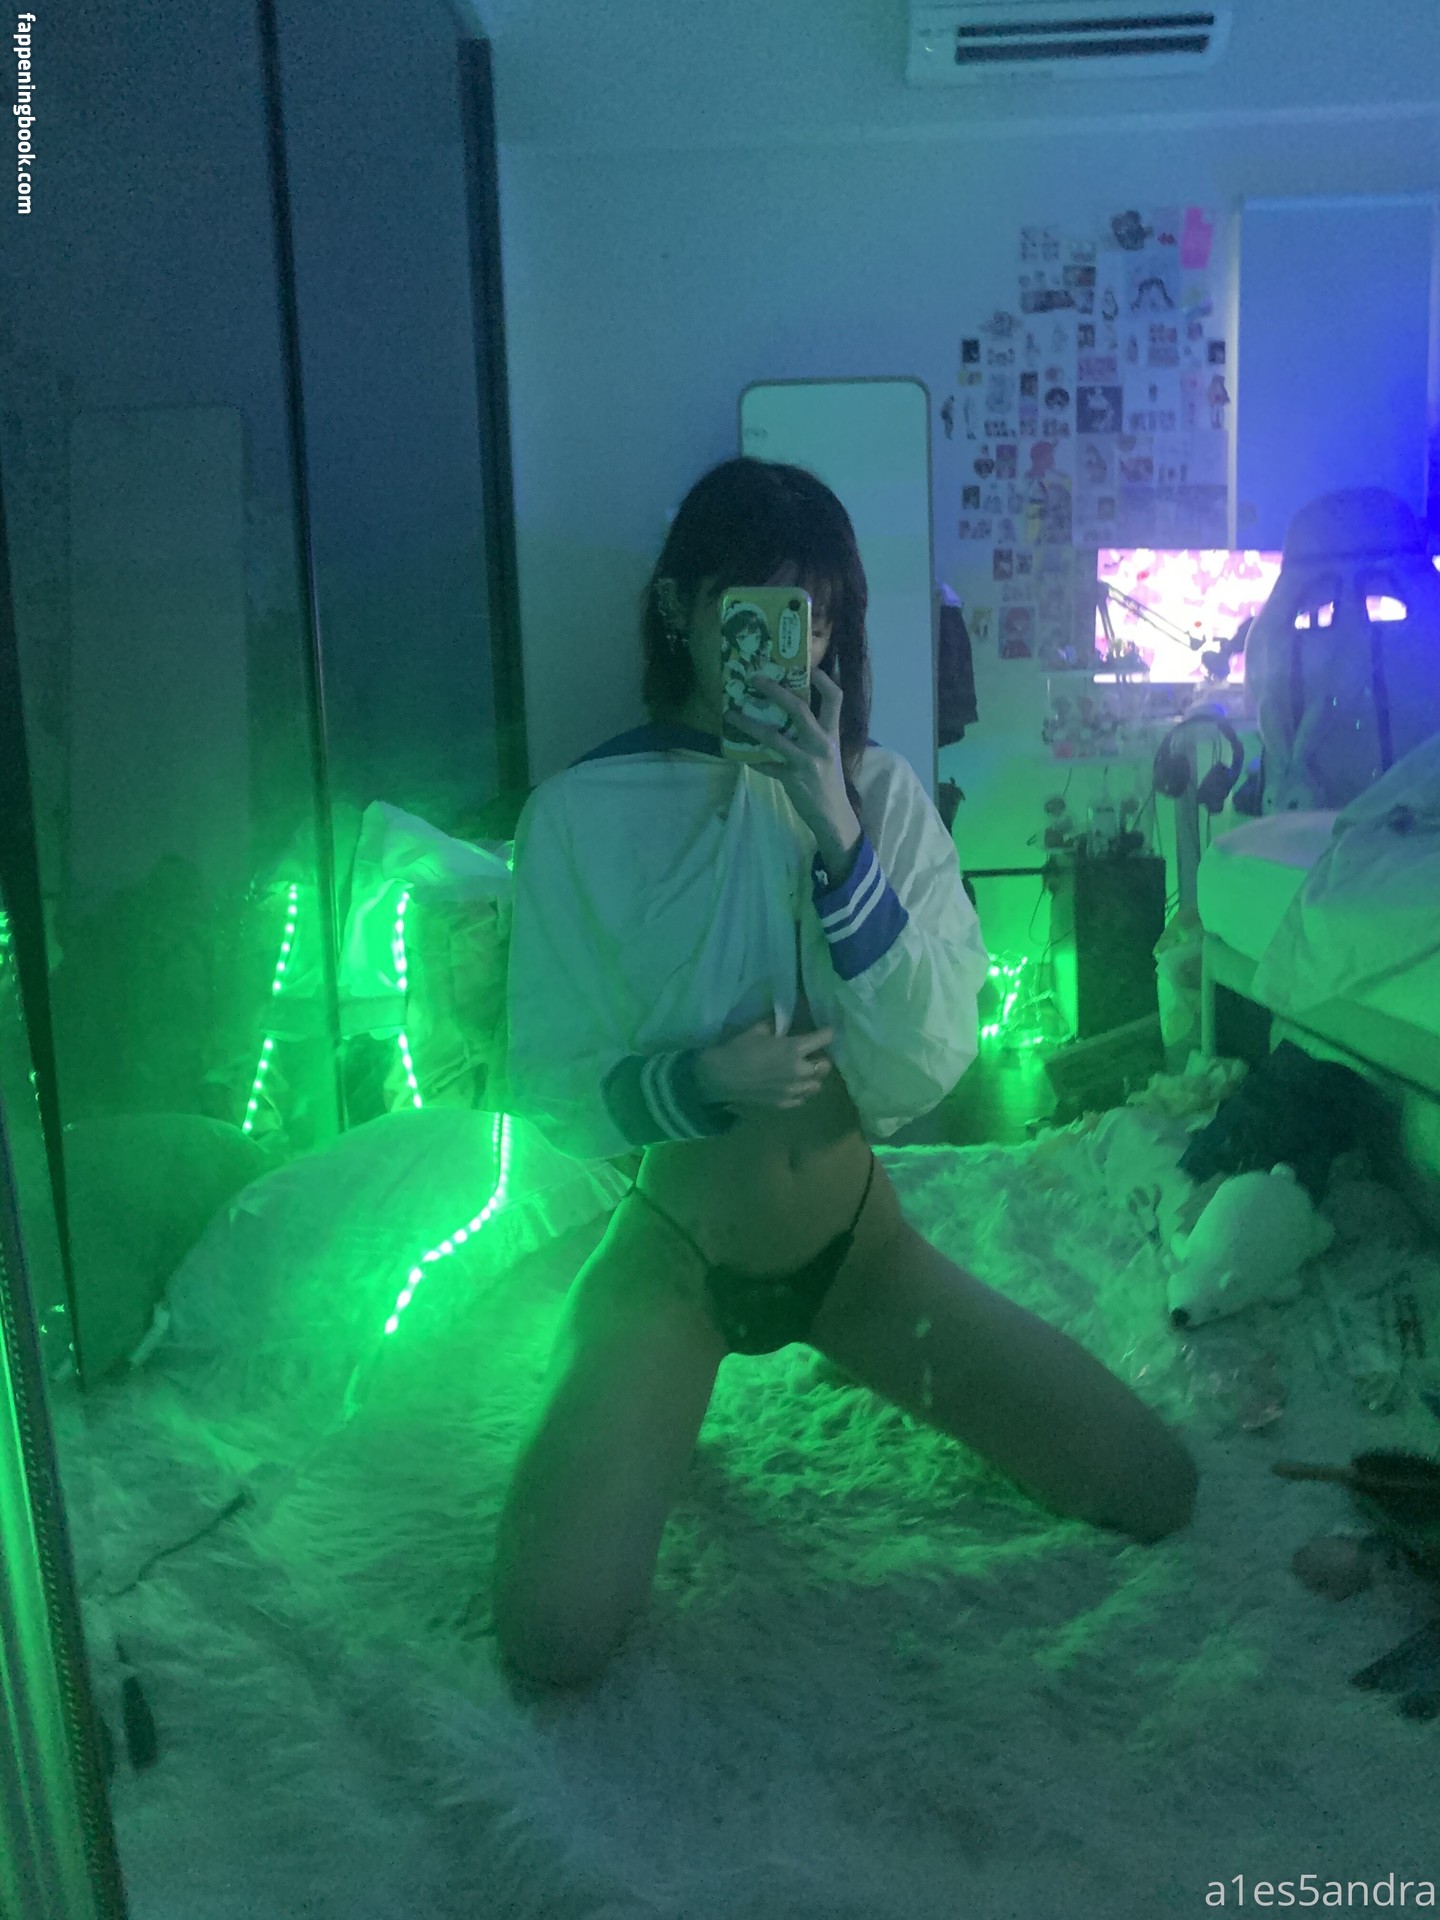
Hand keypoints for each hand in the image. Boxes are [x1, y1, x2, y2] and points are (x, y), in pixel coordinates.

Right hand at [694, 1018, 834, 1111]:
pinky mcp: (783, 1103)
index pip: (824, 1038)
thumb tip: (783, 1024)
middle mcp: (799, 1070)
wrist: (719, 1077)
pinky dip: (800, 1091)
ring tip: (802, 1071)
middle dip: (821, 1058)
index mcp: (794, 1048)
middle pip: (825, 1065)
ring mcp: (792, 1090)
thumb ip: (776, 1027)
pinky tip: (791, 1085)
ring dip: (812, 1076)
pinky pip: (801, 1099)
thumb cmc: (737, 1049)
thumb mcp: (757, 1030)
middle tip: (812, 1053)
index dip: (827, 1032)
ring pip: (816, 1085)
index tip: (827, 1030)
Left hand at [729, 666, 860, 874]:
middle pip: (799, 709)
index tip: (809, 667)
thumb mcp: (829, 752)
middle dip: (775, 691)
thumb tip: (790, 712)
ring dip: (748, 724)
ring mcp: (806, 762)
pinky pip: (765, 765)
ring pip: (773, 737)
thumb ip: (815, 733)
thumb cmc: (828, 779)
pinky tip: (738, 754)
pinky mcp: (792, 779)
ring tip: (730, 715)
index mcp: (832, 734)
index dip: (824, 680)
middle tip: (754, 679)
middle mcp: (821, 744)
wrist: (834, 815)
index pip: (835, 699)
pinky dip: (751, 759)